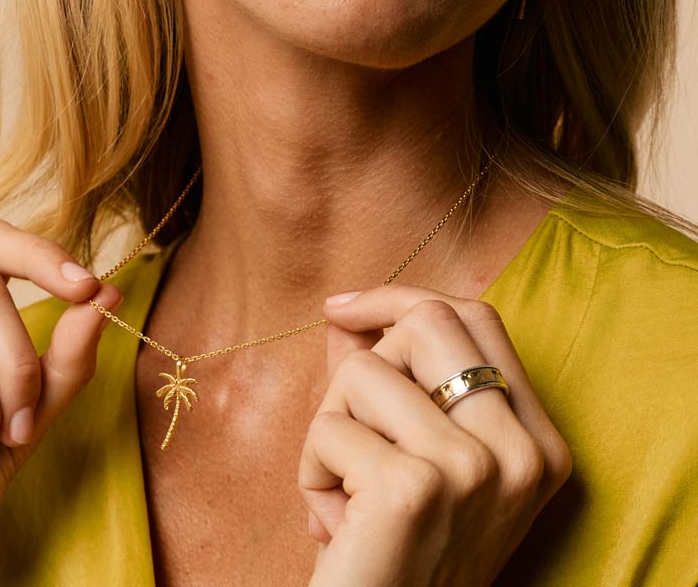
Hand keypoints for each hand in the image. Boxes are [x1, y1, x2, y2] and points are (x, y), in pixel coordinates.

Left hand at [298, 285, 572, 586]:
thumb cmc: (394, 550)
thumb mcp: (415, 461)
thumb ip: (391, 381)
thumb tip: (348, 317)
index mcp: (537, 442)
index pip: (475, 317)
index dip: (401, 299)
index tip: (343, 309)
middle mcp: (522, 452)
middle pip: (427, 322)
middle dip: (362, 361)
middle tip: (347, 425)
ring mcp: (477, 467)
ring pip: (363, 370)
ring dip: (329, 428)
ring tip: (345, 494)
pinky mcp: (416, 486)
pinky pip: (330, 428)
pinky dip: (312, 471)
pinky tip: (335, 525)